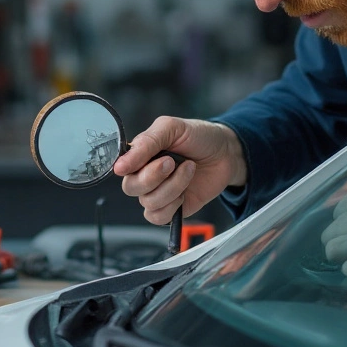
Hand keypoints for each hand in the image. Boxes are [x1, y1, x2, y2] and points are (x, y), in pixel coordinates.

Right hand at [113, 117, 245, 225]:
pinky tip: (185, 191)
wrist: (226, 153)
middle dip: (153, 177)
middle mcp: (144, 175)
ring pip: (148, 202)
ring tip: (188, 169)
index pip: (120, 166)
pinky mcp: (171, 209)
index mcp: (140, 154)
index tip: (145, 161)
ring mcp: (157, 193)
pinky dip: (173, 206)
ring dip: (173, 186)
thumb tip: (120, 165)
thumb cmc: (199, 137)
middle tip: (172, 162)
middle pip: (131, 187)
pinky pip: (158, 217)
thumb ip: (147, 142)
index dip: (129, 166)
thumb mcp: (172, 128)